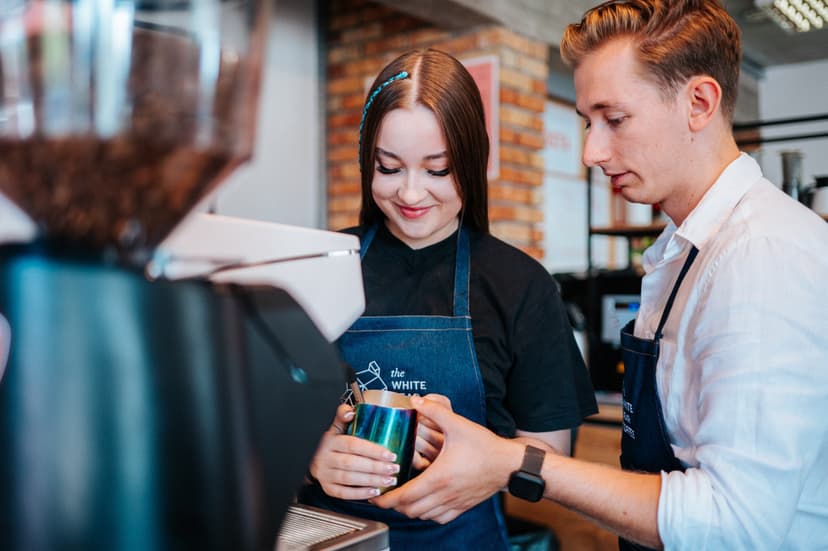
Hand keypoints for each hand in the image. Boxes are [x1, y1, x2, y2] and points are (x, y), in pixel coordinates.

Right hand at [309, 403, 400, 499]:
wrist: (312, 459)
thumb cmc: (330, 443)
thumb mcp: (334, 428)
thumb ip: (342, 417)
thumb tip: (349, 411)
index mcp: (330, 441)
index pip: (352, 445)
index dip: (372, 450)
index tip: (390, 454)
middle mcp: (326, 458)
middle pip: (352, 463)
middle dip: (375, 467)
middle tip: (394, 469)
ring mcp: (325, 474)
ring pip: (349, 479)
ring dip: (371, 480)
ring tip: (389, 480)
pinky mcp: (327, 488)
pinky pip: (344, 493)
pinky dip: (360, 494)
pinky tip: (374, 492)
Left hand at [371, 396, 523, 523]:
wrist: (509, 464)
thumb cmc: (485, 446)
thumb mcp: (458, 424)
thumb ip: (435, 411)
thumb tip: (416, 400)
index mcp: (438, 477)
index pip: (404, 497)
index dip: (386, 498)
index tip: (375, 495)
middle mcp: (444, 494)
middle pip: (409, 510)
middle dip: (394, 504)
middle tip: (385, 492)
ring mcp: (454, 503)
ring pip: (423, 515)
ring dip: (410, 508)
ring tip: (402, 496)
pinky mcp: (463, 506)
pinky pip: (439, 518)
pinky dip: (427, 513)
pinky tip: (425, 502)